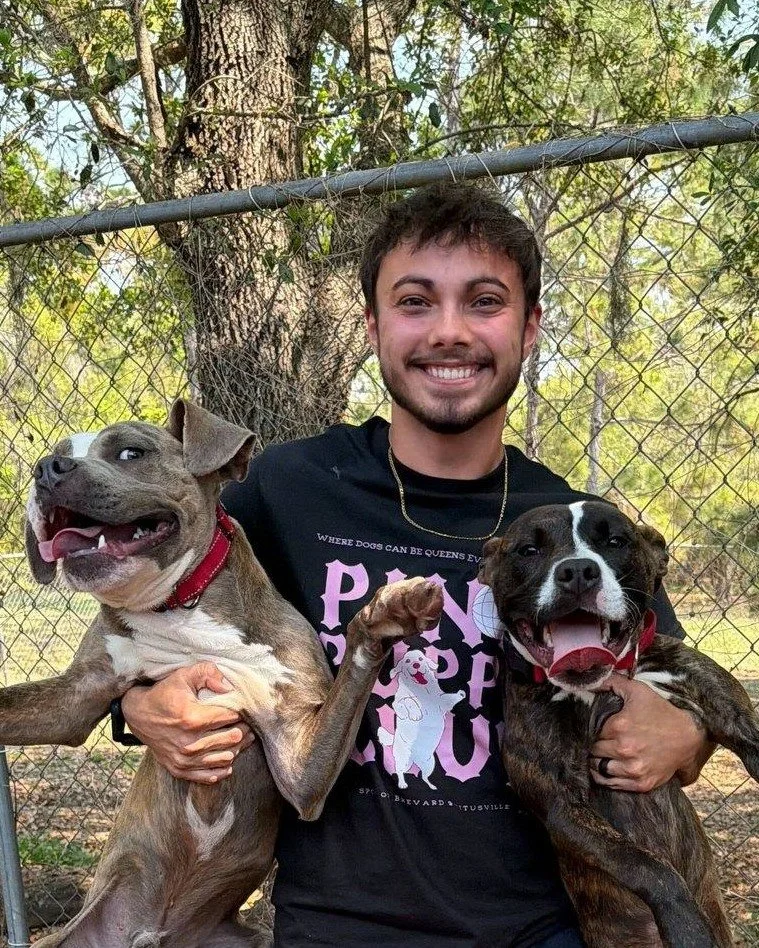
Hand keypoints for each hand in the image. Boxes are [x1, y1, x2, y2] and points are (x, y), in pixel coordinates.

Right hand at [121, 662, 254, 784]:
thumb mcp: (184, 675)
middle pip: (233, 739)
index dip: (241, 711)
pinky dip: (223, 766)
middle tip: (247, 722)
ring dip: (237, 747)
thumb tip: (229, 687)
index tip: (243, 707)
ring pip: (226, 758)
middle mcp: (189, 743)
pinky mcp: (179, 770)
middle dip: (244, 728)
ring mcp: (184, 760)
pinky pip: (211, 775)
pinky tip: (226, 754)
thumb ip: (209, 673)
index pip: (231, 717)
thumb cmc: (165, 693)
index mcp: (192, 718)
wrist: (138, 714)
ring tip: (240, 736)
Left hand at [590, 674, 711, 791]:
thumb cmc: (661, 711)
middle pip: (593, 750)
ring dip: (596, 762)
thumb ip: (611, 682)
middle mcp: (625, 749)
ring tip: (599, 755)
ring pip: (599, 769)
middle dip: (593, 745)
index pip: (590, 731)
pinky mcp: (642, 783)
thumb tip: (591, 679)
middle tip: (597, 741)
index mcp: (619, 726)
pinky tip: (607, 769)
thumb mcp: (637, 690)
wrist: (688, 736)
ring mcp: (633, 769)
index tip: (592, 728)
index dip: (589, 729)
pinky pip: (612, 784)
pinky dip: (606, 778)